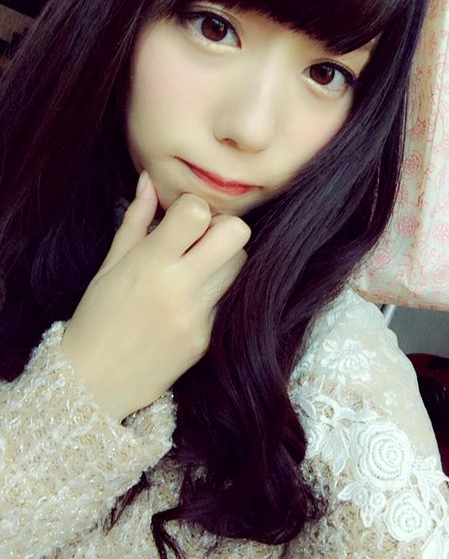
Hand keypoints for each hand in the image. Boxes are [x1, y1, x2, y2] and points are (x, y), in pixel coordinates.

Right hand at [61, 173, 249, 421]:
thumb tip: (148, 181)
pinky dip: (215, 293)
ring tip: (196, 270)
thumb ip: (136, 220)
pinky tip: (190, 302)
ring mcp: (198, 317)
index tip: (182, 219)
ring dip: (224, 259)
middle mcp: (179, 289)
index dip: (194, 208)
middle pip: (236, 235)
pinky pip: (228, 300)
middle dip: (222, 228)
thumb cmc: (95, 318)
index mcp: (149, 264)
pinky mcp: (208, 340)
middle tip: (201, 240)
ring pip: (240, 265)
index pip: (198, 213)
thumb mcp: (108, 266)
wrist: (92, 385)